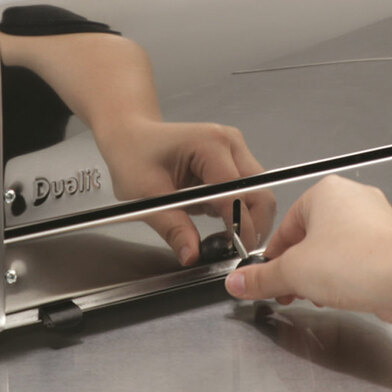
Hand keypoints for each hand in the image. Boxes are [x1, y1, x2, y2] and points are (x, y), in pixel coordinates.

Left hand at [96, 119, 274, 265]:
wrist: (130, 136)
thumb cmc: (133, 156)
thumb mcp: (146, 195)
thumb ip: (173, 227)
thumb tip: (192, 255)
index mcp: (209, 144)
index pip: (236, 194)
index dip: (238, 228)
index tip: (233, 254)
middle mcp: (229, 143)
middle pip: (260, 193)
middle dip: (252, 227)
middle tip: (231, 251)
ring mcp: (235, 150)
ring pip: (260, 195)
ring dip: (247, 220)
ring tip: (221, 239)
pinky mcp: (234, 161)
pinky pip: (248, 193)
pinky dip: (239, 213)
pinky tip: (217, 222)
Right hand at [225, 175, 391, 318]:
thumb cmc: (359, 261)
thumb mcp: (293, 272)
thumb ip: (262, 277)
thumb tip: (238, 282)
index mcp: (324, 192)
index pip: (285, 228)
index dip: (273, 259)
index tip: (268, 279)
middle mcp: (352, 200)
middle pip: (310, 238)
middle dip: (300, 269)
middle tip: (292, 291)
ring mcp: (376, 221)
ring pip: (335, 249)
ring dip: (323, 275)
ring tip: (322, 295)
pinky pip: (359, 259)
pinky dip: (349, 277)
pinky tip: (347, 294)